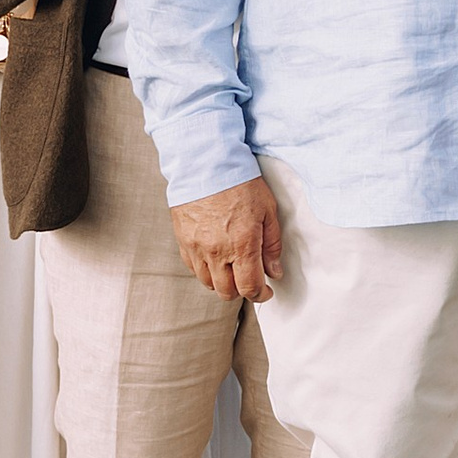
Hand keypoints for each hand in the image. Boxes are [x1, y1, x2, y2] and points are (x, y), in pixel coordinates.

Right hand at [171, 178, 282, 301]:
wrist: (206, 163)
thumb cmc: (239, 183)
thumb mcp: (267, 211)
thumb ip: (271, 245)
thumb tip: (274, 271)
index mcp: (242, 245)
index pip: (249, 287)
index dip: (260, 294)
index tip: (265, 290)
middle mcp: (217, 251)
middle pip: (227, 292)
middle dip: (241, 291)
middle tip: (250, 280)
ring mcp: (197, 248)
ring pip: (208, 283)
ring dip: (222, 282)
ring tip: (232, 269)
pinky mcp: (183, 241)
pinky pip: (193, 268)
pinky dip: (205, 270)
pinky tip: (215, 259)